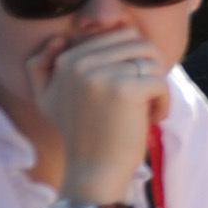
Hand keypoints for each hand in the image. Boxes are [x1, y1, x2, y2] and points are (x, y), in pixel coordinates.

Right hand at [31, 29, 174, 203]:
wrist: (92, 171)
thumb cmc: (79, 134)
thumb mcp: (48, 99)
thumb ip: (42, 67)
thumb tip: (58, 38)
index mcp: (66, 60)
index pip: (121, 36)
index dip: (133, 62)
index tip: (125, 90)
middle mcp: (79, 63)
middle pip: (140, 44)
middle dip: (148, 69)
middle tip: (142, 97)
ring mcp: (100, 75)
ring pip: (153, 60)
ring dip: (158, 84)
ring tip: (147, 108)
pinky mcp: (124, 89)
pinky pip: (161, 81)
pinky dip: (164, 101)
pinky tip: (153, 119)